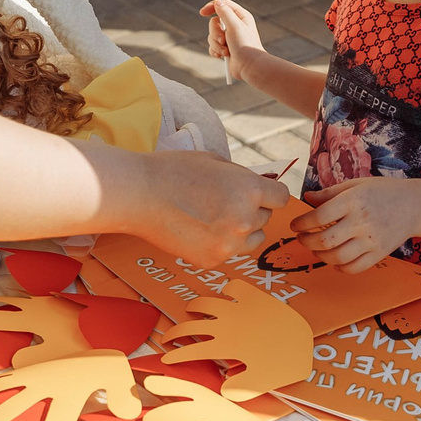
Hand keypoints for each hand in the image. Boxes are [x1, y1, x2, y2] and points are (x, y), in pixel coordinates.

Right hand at [113, 147, 290, 264]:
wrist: (139, 195)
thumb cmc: (174, 171)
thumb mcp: (216, 161)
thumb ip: (243, 176)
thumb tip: (261, 185)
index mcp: (249, 190)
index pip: (280, 197)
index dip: (268, 193)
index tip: (257, 192)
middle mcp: (244, 220)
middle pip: (265, 218)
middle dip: (251, 209)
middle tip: (222, 201)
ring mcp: (228, 244)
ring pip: (252, 239)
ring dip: (241, 230)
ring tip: (213, 217)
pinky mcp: (212, 260)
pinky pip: (229, 252)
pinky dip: (219, 243)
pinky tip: (197, 229)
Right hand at [202, 0, 263, 78]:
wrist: (249, 67)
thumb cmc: (245, 46)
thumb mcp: (235, 26)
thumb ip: (225, 13)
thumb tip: (217, 3)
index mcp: (240, 17)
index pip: (223, 5)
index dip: (212, 7)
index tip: (203, 12)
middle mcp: (234, 25)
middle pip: (214, 22)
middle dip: (215, 32)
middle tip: (223, 40)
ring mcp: (228, 37)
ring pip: (211, 35)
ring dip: (216, 44)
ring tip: (226, 51)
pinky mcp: (224, 48)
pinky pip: (212, 46)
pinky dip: (215, 51)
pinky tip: (223, 55)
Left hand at [293, 177, 420, 271]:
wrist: (415, 205)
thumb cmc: (383, 192)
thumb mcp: (356, 185)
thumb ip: (330, 193)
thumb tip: (306, 198)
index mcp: (353, 201)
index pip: (319, 216)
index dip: (302, 223)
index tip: (295, 225)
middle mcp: (361, 221)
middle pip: (325, 240)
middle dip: (307, 242)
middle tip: (302, 239)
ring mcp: (371, 240)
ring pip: (337, 257)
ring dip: (320, 256)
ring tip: (316, 250)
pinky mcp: (379, 253)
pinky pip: (354, 268)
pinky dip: (340, 268)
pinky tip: (335, 261)